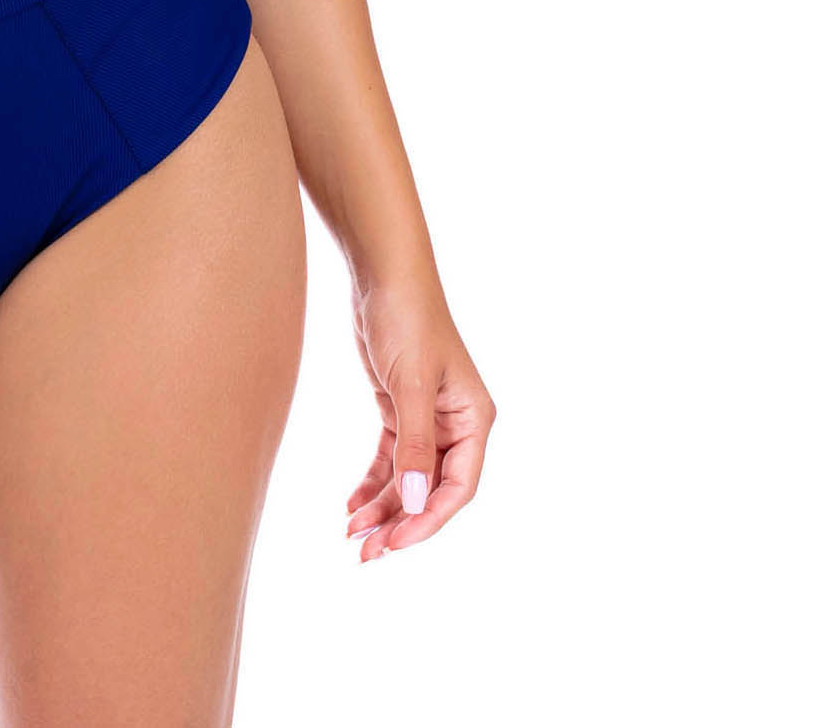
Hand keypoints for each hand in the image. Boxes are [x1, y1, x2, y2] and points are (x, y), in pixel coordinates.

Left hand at [344, 273, 494, 561]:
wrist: (381, 273)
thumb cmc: (407, 318)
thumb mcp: (411, 384)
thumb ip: (414, 444)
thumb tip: (414, 500)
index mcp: (474, 419)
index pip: (458, 487)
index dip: (428, 520)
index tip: (395, 543)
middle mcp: (456, 424)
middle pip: (431, 489)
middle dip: (400, 521)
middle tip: (365, 552)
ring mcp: (428, 418)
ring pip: (407, 478)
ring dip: (382, 506)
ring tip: (351, 534)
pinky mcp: (400, 409)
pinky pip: (389, 458)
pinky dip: (372, 481)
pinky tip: (351, 504)